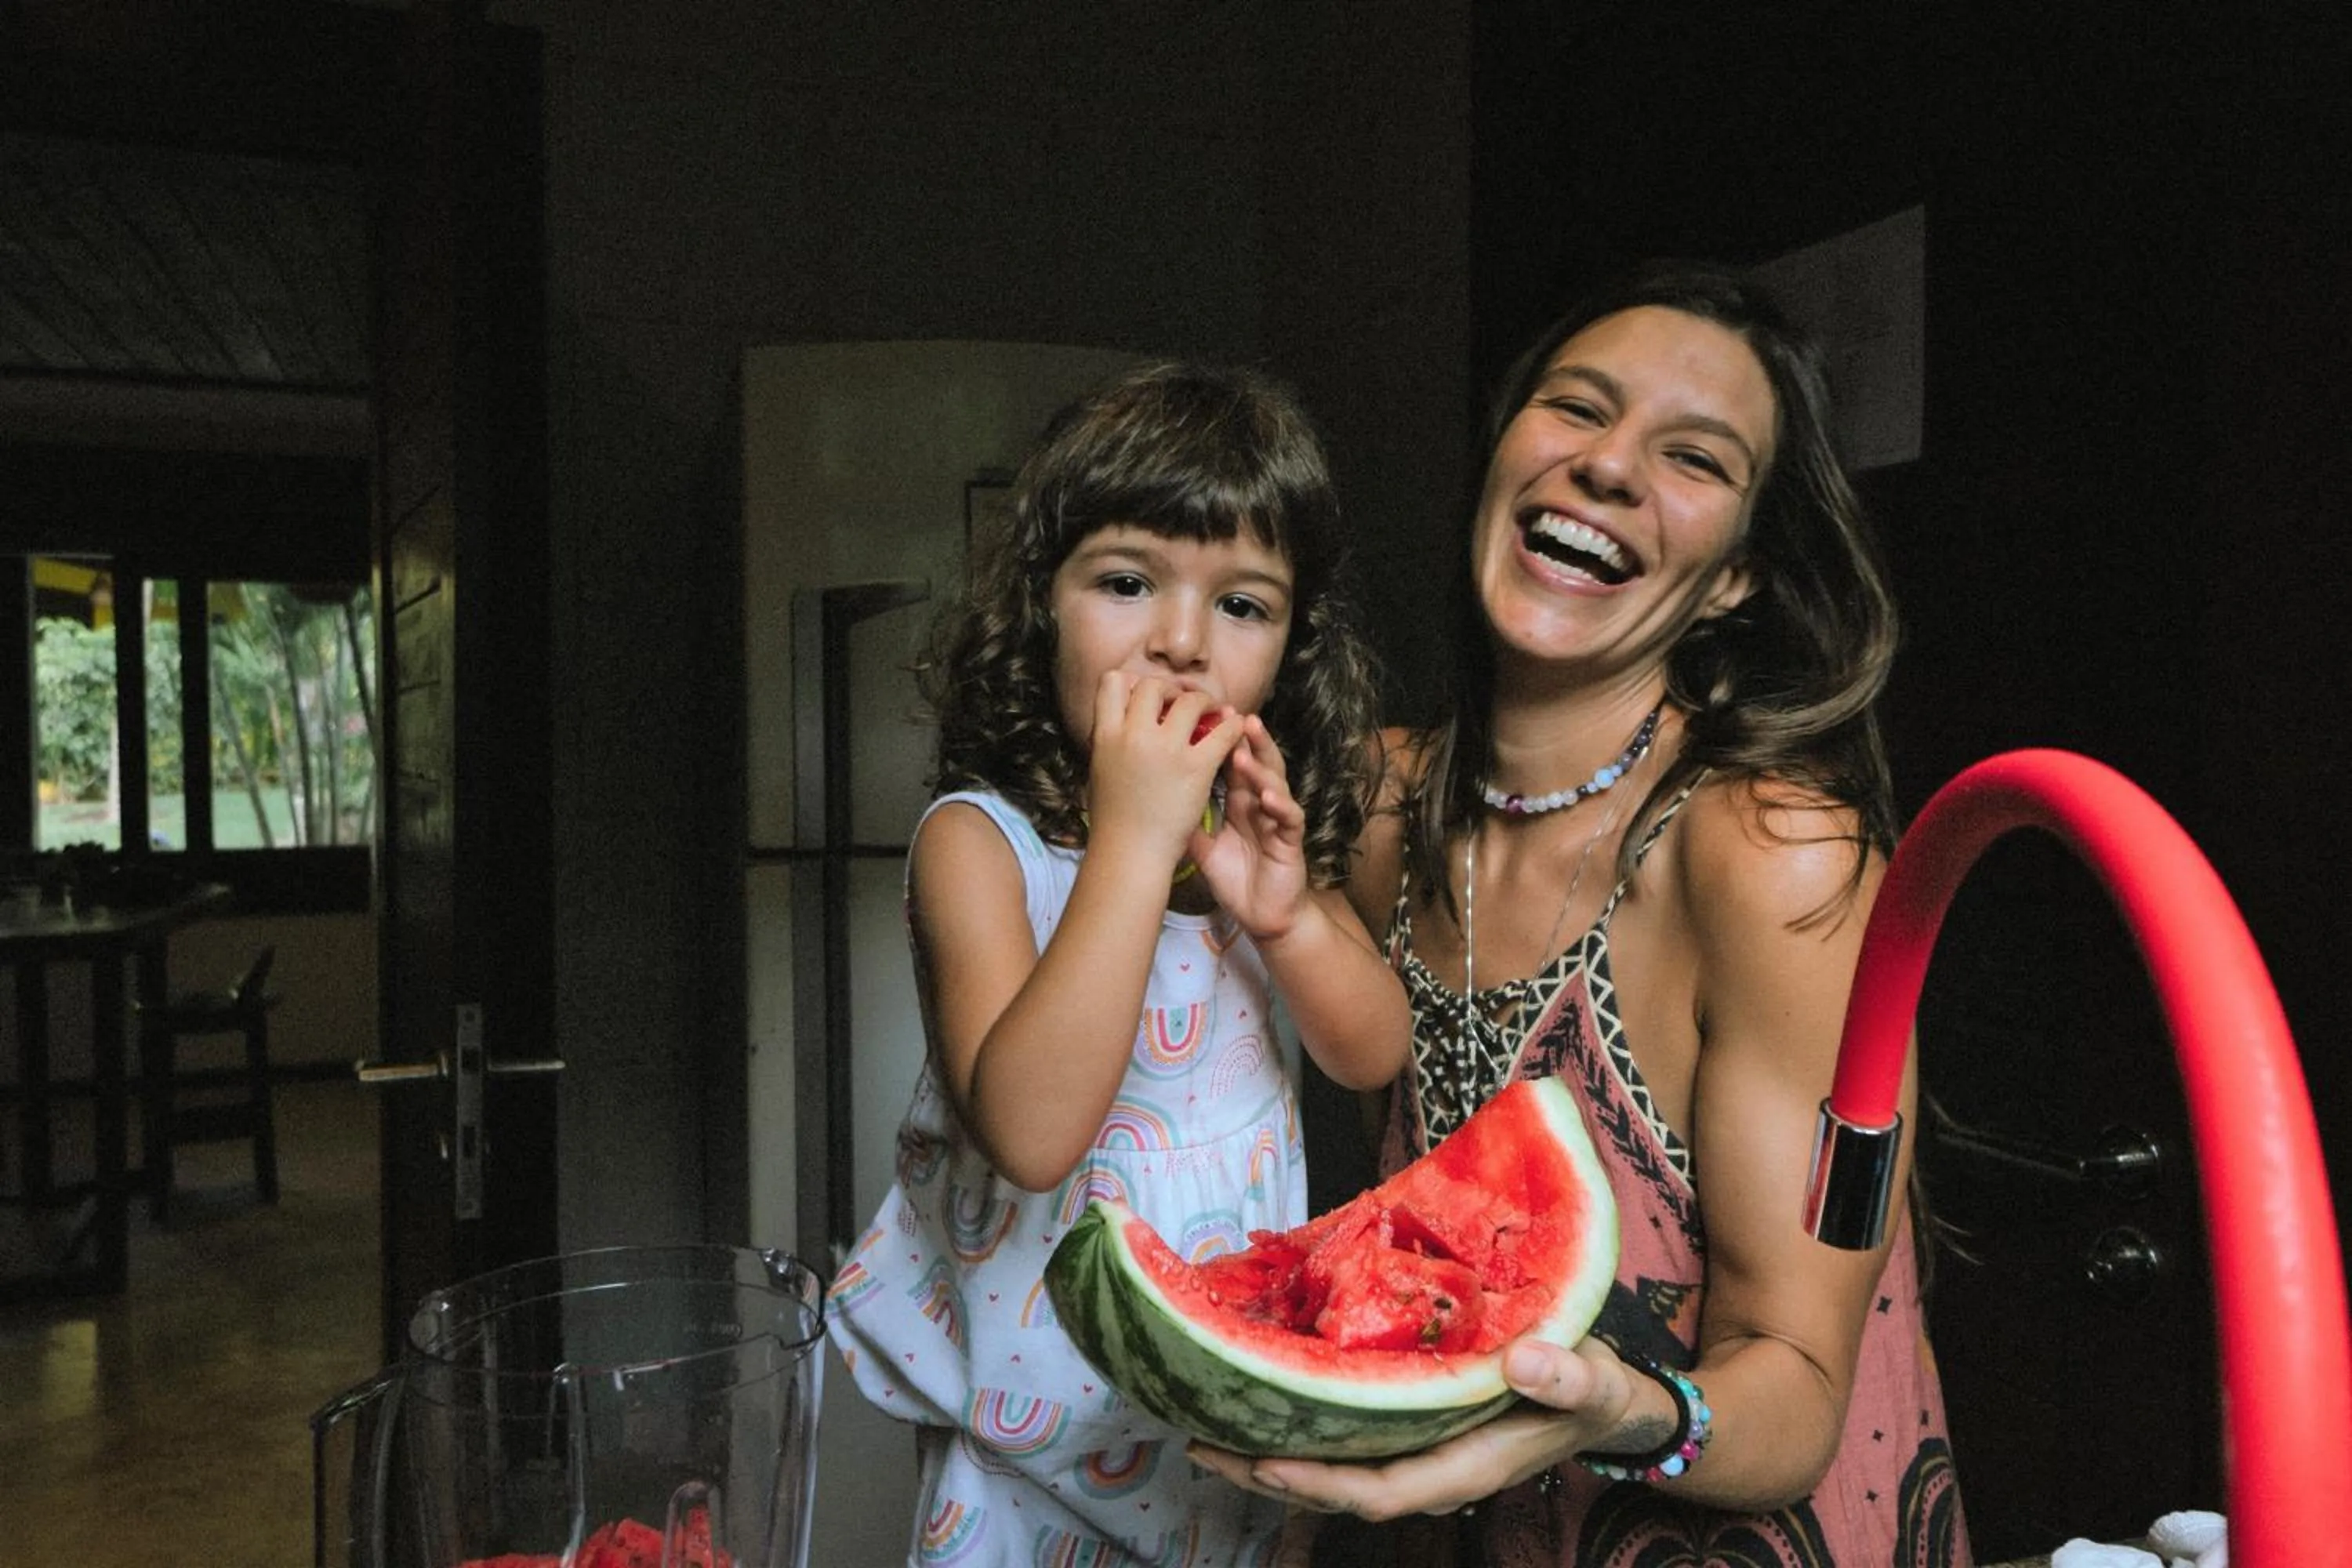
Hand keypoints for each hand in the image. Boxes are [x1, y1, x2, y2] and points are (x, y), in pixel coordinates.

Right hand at [1084, 674, 1233, 871]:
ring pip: (1190, 701)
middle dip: (1171, 690)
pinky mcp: (1195, 768)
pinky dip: (1232, 728)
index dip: (1132, 683)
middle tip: (1183, 704)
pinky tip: (1234, 731)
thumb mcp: (1100, 771)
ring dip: (1205, 703)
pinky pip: (1222, 732)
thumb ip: (1110, 741)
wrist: (1129, 855)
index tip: (1147, 698)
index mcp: (1104, 735)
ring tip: (1213, 714)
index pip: (1113, 682)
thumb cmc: (1113, 820)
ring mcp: (1165, 750)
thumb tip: (1118, 720)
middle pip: (1153, 685)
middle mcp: (1132, 736)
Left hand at [1188, 1338, 1638, 1521]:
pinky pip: (1346, 1439)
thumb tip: (1525, 1365)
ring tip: (1207, 1431)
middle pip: (1338, 1489)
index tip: (1267, 1466)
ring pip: (1333, 1468)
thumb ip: (1565, 1379)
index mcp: (1465, 1466)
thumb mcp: (1591, 1382)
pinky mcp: (1409, 1428)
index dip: (1323, 1485)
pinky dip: (1300, 1424)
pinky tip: (1262, 1396)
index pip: (1382, 1492)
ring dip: (1270, 1455)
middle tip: (1202, 1445)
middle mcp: (1430, 1469)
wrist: (1600, 1398)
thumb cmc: (1592, 1390)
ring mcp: (1417, 1453)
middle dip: (1269, 1474)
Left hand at [1191, 715, 1309, 938]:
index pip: (1232, 761)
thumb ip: (1186, 819)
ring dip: (1260, 766)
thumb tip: (1151, 796)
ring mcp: (1277, 819)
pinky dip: (1279, 805)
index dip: (1221, 739)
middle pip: (1256, 761)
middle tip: (1233, 714)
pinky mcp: (1291, 841)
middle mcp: (1260, 803)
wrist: (1262, 915)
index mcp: (1240, 800)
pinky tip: (1267, 797)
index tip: (1203, 717)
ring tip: (1245, 749)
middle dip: (1247, 737)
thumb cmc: (1235, 878)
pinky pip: (1289, 818)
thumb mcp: (1201, 847)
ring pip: (1275, 782)